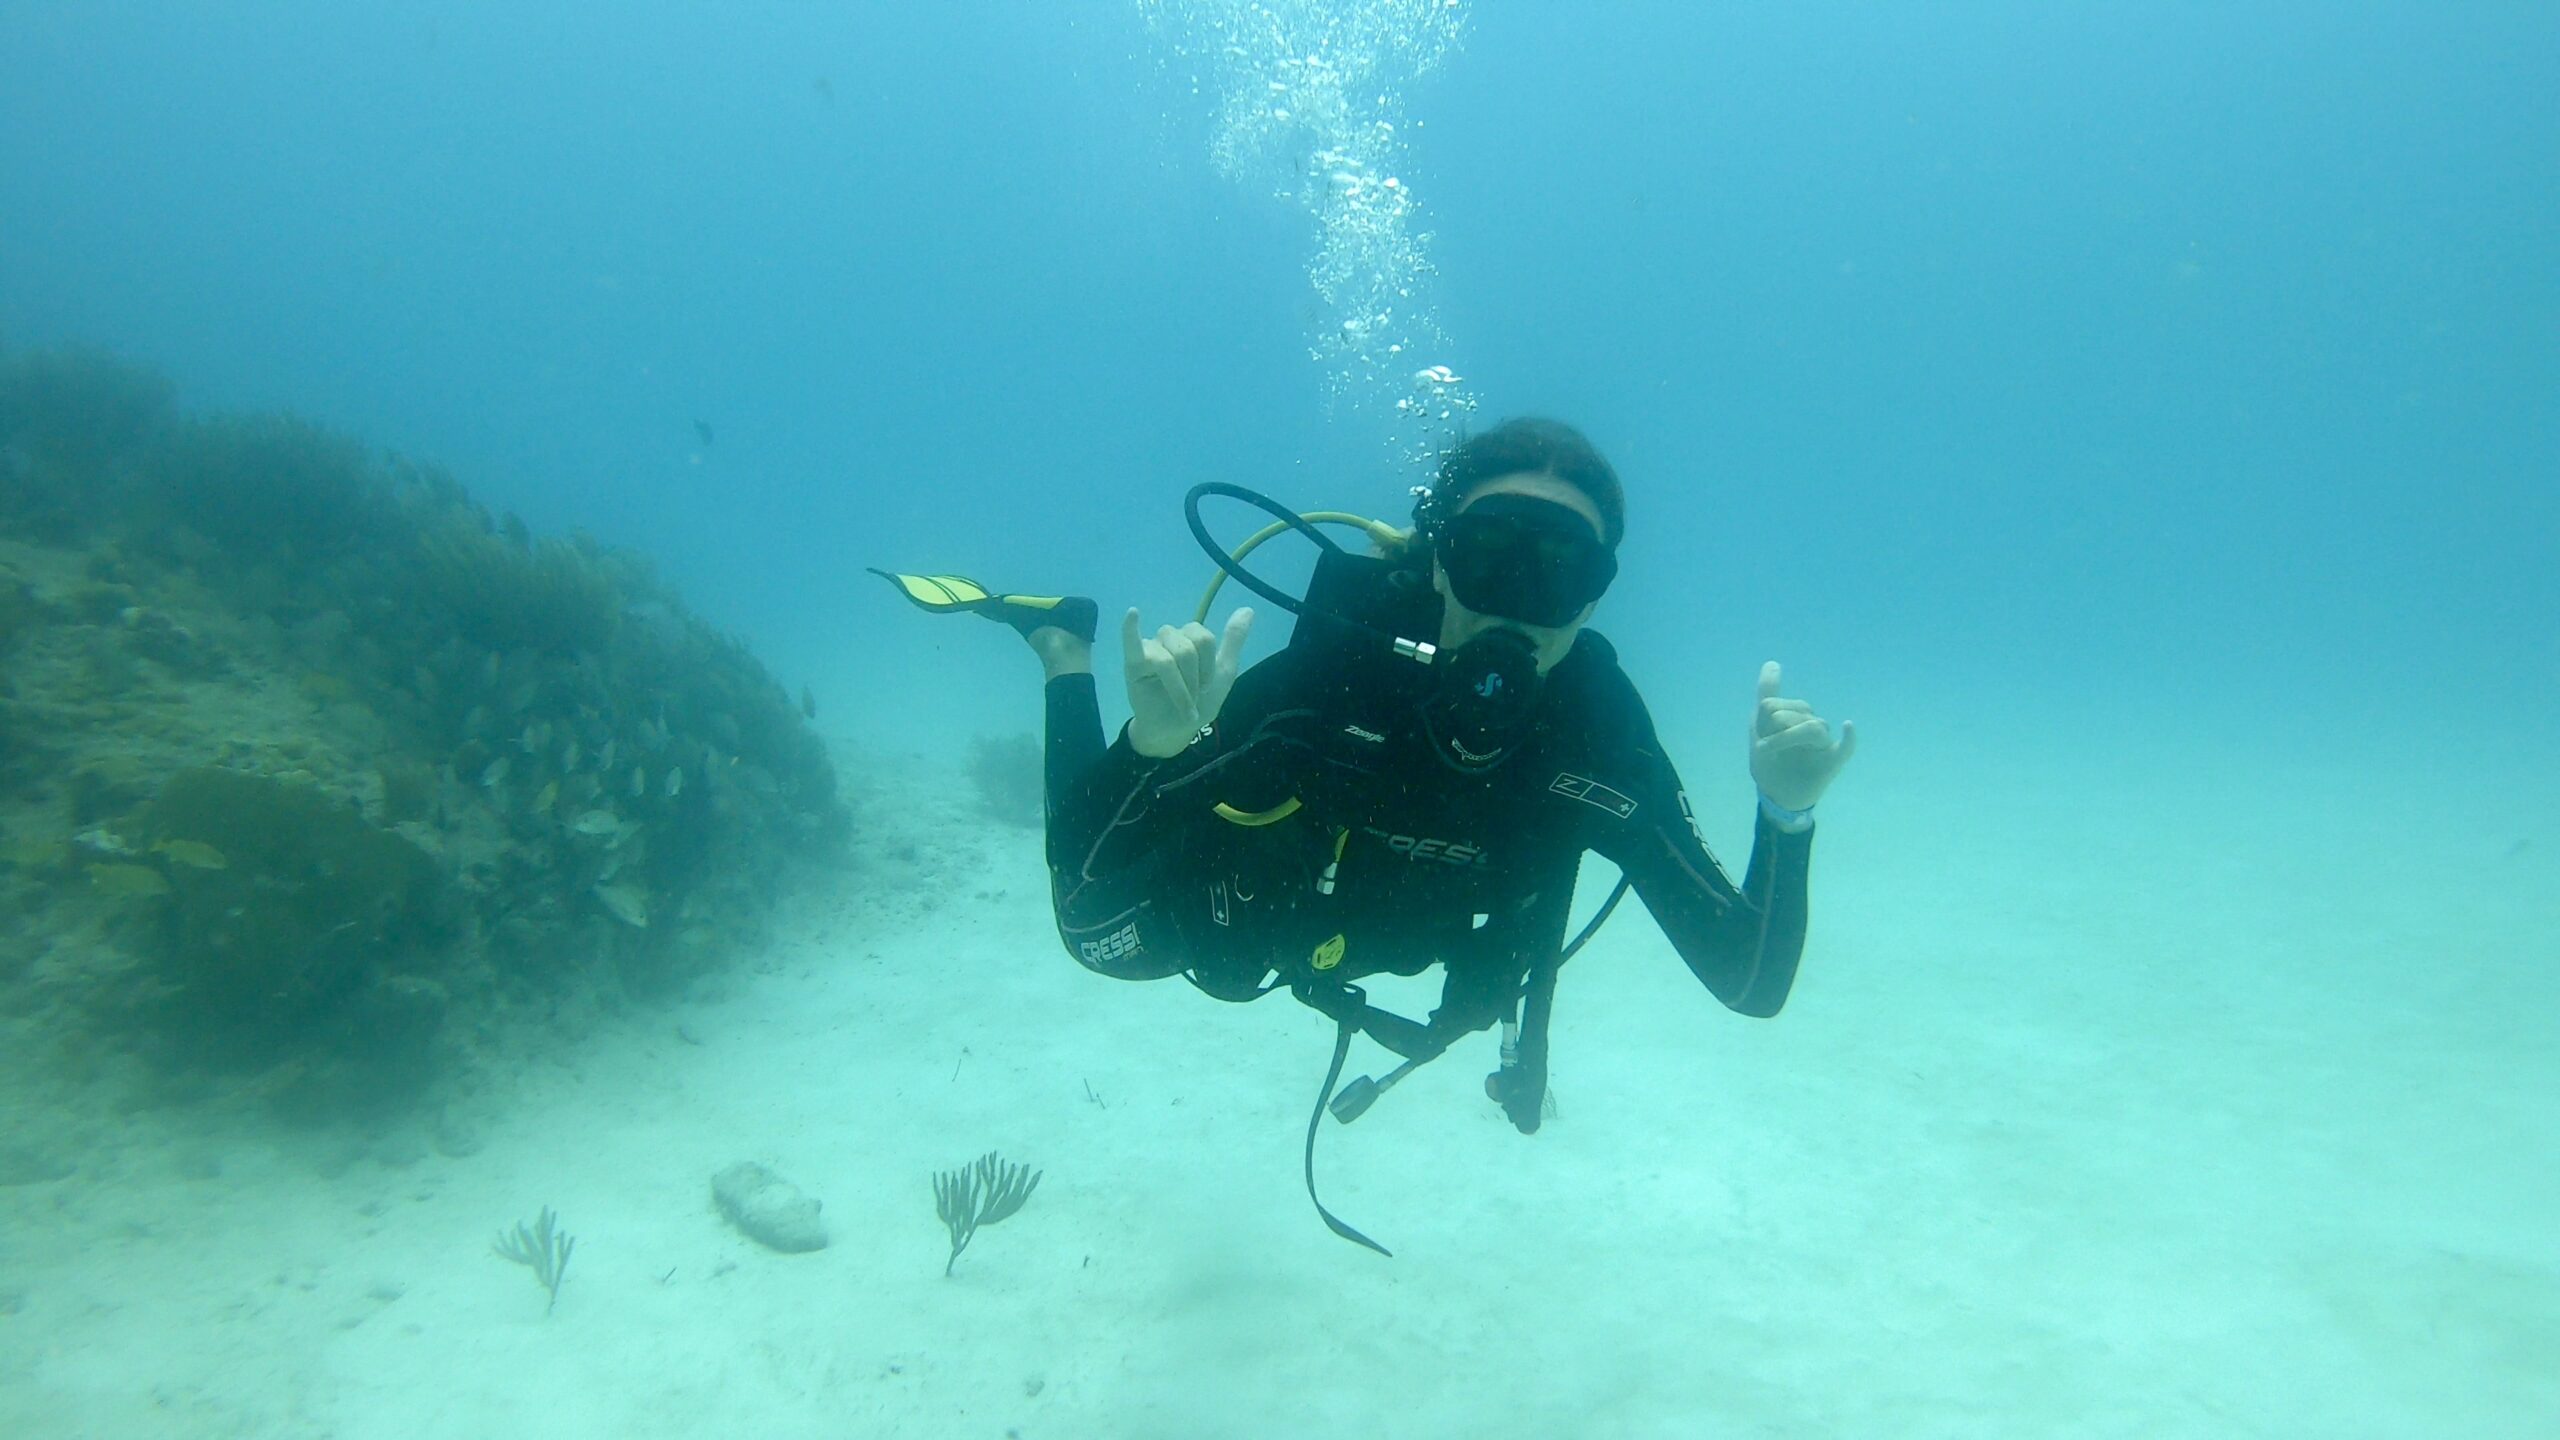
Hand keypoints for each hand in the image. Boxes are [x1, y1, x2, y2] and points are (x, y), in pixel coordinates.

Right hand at [1123, 607, 1252, 757]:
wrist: (1177, 730)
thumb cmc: (1198, 701)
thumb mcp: (1223, 672)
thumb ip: (1233, 641)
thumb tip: (1248, 610)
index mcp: (1190, 638)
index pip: (1203, 638)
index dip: (1208, 666)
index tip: (1205, 688)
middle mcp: (1170, 638)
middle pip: (1187, 648)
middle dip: (1193, 680)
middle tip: (1192, 700)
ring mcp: (1150, 649)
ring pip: (1168, 660)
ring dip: (1179, 689)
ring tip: (1181, 705)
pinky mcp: (1134, 665)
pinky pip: (1132, 643)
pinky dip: (1130, 628)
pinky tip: (1133, 614)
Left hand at [1748, 661, 1854, 812]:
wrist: (1776, 796)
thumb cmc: (1771, 762)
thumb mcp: (1760, 727)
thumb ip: (1768, 693)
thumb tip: (1772, 662)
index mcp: (1796, 715)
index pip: (1773, 705)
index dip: (1761, 722)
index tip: (1759, 738)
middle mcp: (1812, 725)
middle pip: (1789, 714)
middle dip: (1771, 733)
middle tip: (1766, 751)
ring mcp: (1824, 743)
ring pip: (1809, 727)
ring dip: (1782, 740)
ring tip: (1773, 755)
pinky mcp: (1832, 761)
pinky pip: (1846, 748)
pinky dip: (1849, 738)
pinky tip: (1847, 726)